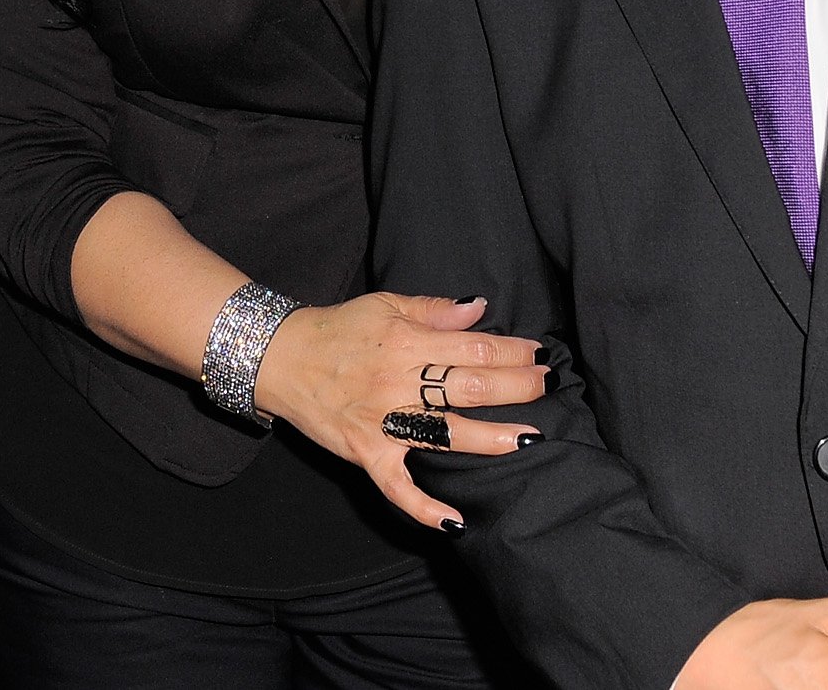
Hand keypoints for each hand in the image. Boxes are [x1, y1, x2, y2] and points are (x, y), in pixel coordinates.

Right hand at [251, 292, 547, 528]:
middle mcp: (399, 383)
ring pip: (446, 434)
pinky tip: (455, 522)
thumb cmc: (338, 328)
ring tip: (527, 439)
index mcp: (407, 343)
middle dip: (515, 387)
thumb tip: (479, 307)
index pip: (473, 348)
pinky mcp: (366, 454)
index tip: (538, 354)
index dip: (512, 351)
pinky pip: (397, 488)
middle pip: (470, 388)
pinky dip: (423, 508)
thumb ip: (433, 309)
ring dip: (489, 439)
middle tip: (546, 386)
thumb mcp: (385, 305)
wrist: (281, 357)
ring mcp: (383, 423)